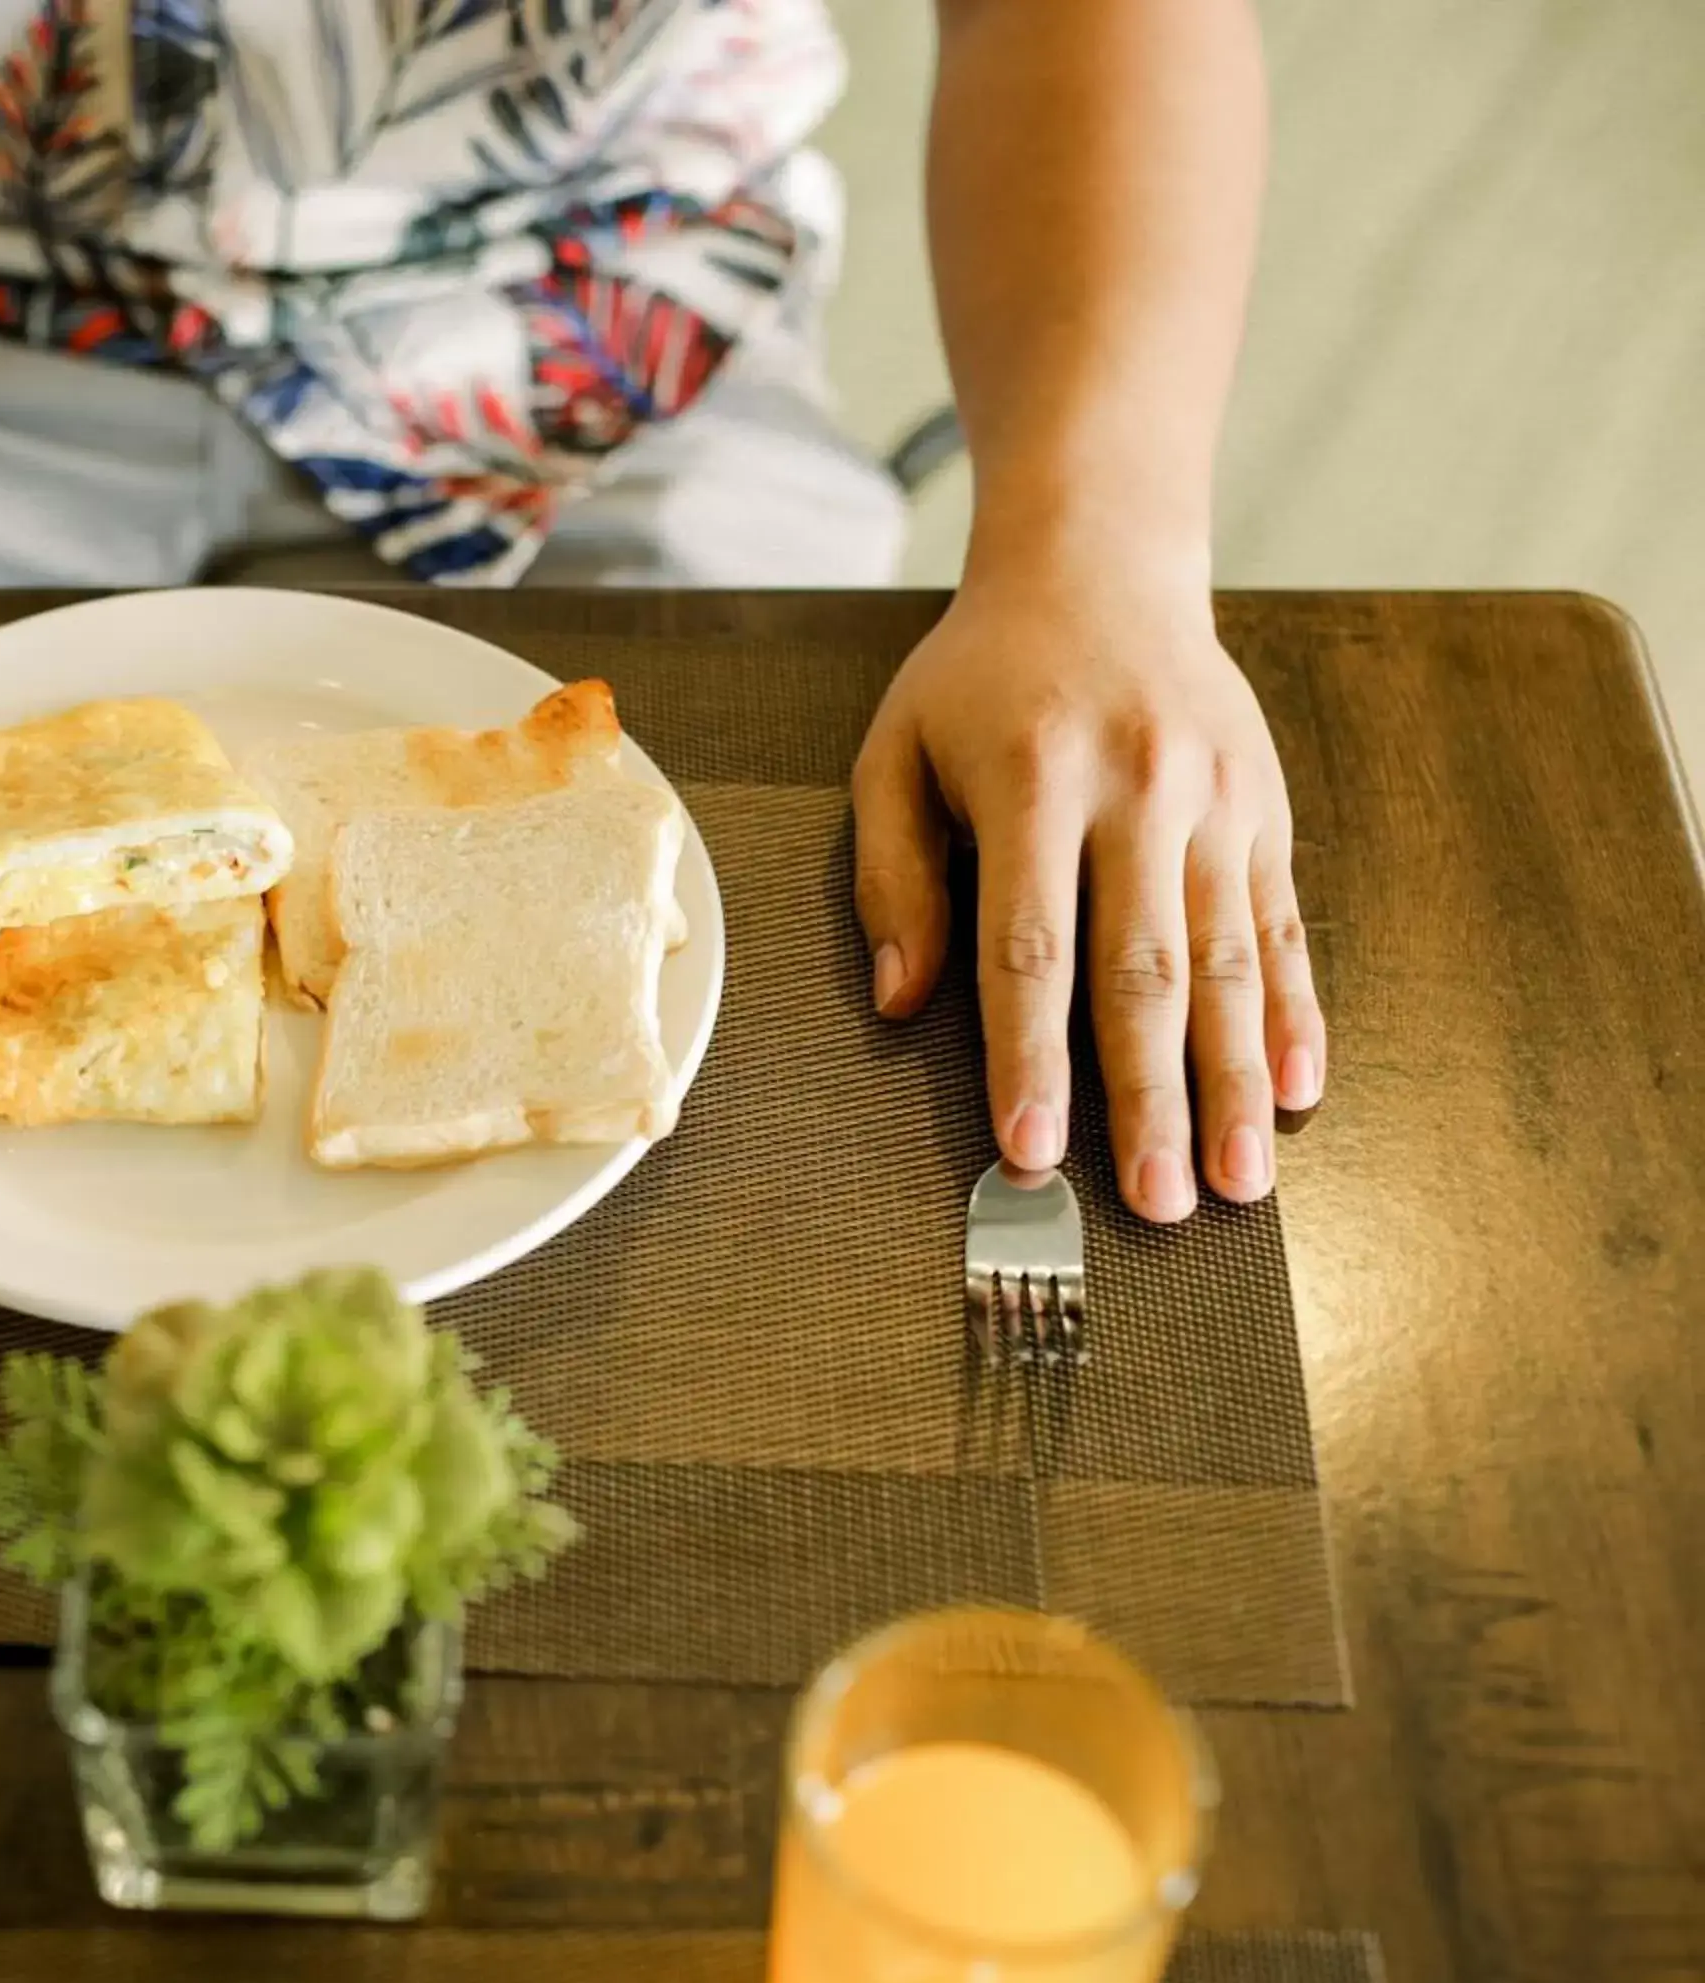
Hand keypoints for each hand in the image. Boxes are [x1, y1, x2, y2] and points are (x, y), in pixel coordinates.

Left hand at [850, 565, 1324, 1221]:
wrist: (1101, 566)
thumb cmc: (980, 678)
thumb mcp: (897, 753)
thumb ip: (895, 876)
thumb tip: (898, 1001)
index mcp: (1033, 779)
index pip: (1031, 947)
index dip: (1031, 1057)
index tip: (1030, 1149)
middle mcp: (1138, 792)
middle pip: (1146, 973)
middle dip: (1152, 1099)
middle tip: (1161, 1204)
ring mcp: (1215, 802)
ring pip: (1231, 964)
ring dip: (1236, 1082)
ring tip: (1240, 1179)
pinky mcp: (1266, 810)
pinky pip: (1282, 926)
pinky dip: (1294, 1013)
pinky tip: (1298, 1090)